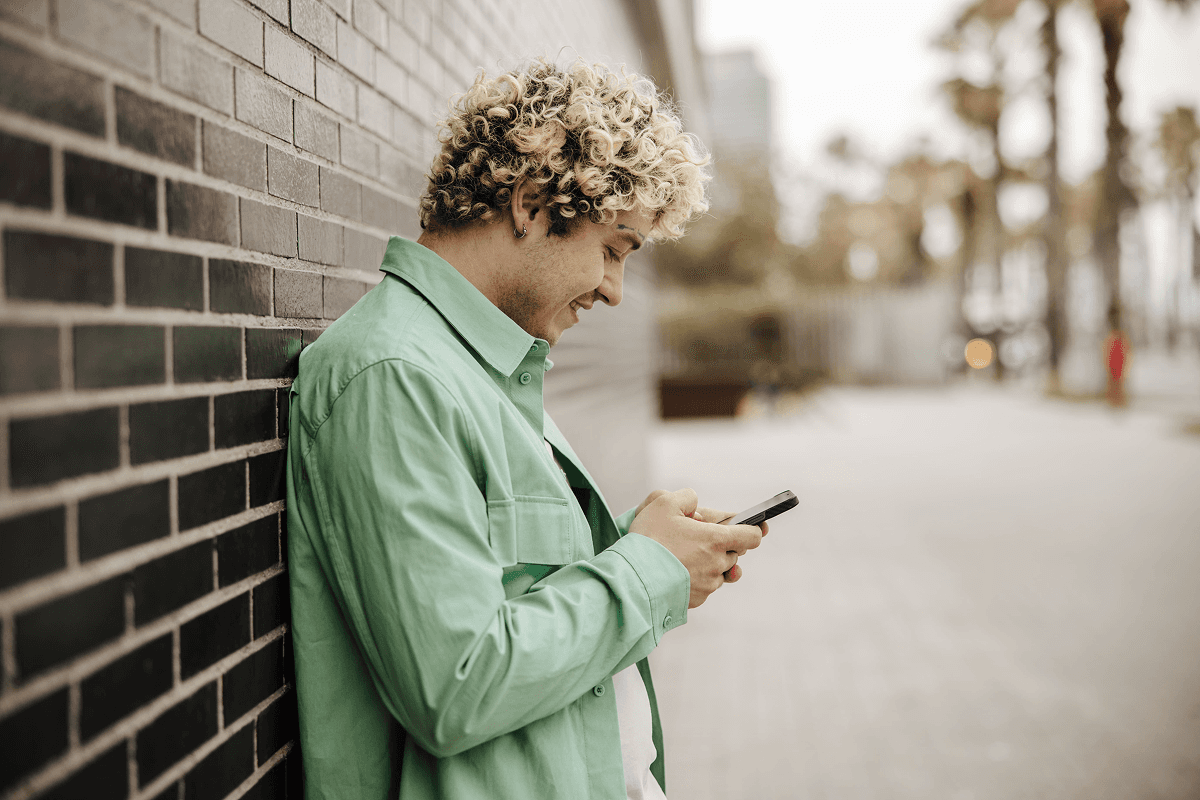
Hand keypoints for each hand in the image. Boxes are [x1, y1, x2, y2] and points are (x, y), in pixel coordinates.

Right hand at [628, 488, 762, 608]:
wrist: (631, 579)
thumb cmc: (648, 540)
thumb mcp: (664, 503)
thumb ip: (686, 497)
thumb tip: (695, 505)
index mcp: (716, 539)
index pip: (752, 536)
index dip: (750, 530)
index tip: (747, 527)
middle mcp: (717, 564)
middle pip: (733, 553)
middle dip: (719, 545)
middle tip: (694, 538)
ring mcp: (708, 585)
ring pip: (718, 571)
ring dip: (708, 562)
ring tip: (682, 555)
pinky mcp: (696, 600)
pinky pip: (704, 586)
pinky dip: (695, 578)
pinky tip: (675, 571)